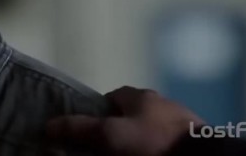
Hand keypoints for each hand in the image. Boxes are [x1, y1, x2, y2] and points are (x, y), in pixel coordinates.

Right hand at [46, 86, 204, 155]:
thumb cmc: (152, 142)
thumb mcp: (109, 135)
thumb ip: (79, 128)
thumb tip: (48, 124)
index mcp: (141, 95)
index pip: (113, 95)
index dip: (99, 112)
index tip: (91, 131)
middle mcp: (163, 103)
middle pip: (134, 114)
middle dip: (122, 127)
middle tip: (109, 148)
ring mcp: (183, 122)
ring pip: (154, 128)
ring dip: (144, 140)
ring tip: (133, 155)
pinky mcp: (197, 139)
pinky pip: (171, 141)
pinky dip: (161, 147)